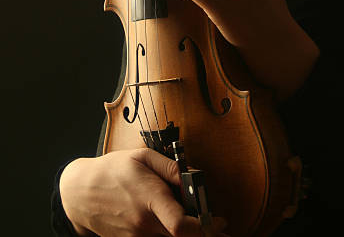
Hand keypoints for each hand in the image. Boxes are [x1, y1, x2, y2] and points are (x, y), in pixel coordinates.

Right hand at [59, 148, 227, 236]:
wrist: (80, 193)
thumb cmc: (112, 170)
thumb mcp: (142, 157)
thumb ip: (171, 168)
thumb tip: (196, 176)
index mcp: (149, 199)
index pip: (181, 226)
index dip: (205, 227)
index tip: (218, 220)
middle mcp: (144, 224)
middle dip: (204, 233)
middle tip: (219, 225)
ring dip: (188, 234)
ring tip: (201, 225)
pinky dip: (169, 234)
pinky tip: (176, 225)